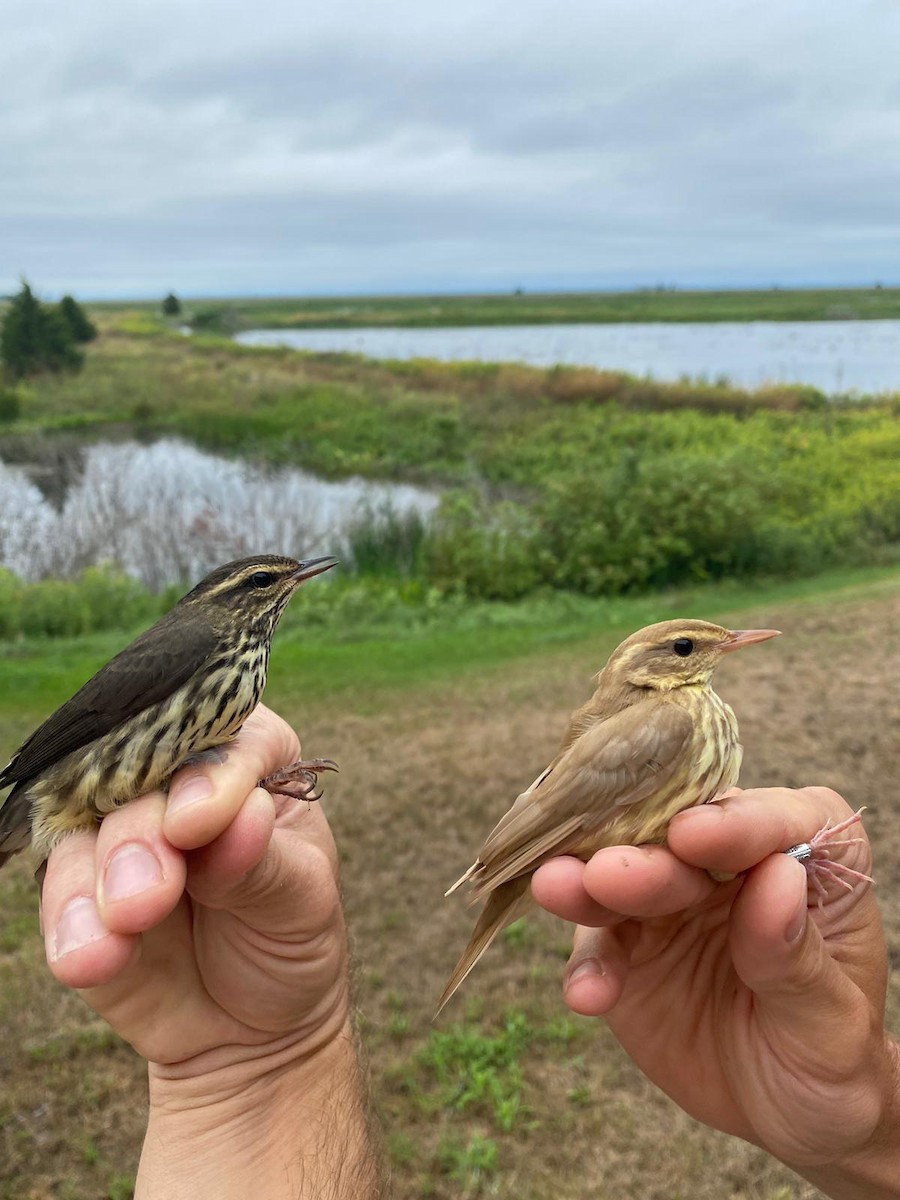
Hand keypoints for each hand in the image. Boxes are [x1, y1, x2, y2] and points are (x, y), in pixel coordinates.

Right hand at [39, 705, 380, 1198]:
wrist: (250, 1028)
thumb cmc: (289, 936)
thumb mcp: (301, 900)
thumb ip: (263, 859)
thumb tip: (243, 814)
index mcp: (249, 760)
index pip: (225, 737)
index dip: (208, 773)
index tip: (197, 822)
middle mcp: (176, 782)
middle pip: (139, 774)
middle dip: (141, 832)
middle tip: (152, 893)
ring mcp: (121, 832)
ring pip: (86, 827)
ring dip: (99, 876)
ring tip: (128, 922)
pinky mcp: (79, 890)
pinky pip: (59, 893)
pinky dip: (70, 923)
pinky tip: (92, 956)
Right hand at [531, 786, 897, 1179]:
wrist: (788, 1112)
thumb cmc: (831, 1054)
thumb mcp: (831, 1018)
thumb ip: (796, 953)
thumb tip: (778, 876)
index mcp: (805, 854)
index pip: (772, 820)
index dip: (733, 823)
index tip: (692, 836)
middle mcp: (730, 861)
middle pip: (679, 841)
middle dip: (643, 857)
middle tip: (607, 873)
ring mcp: (669, 902)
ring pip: (623, 878)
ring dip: (588, 886)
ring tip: (556, 889)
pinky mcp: (626, 947)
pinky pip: (598, 948)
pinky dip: (588, 967)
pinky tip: (588, 996)